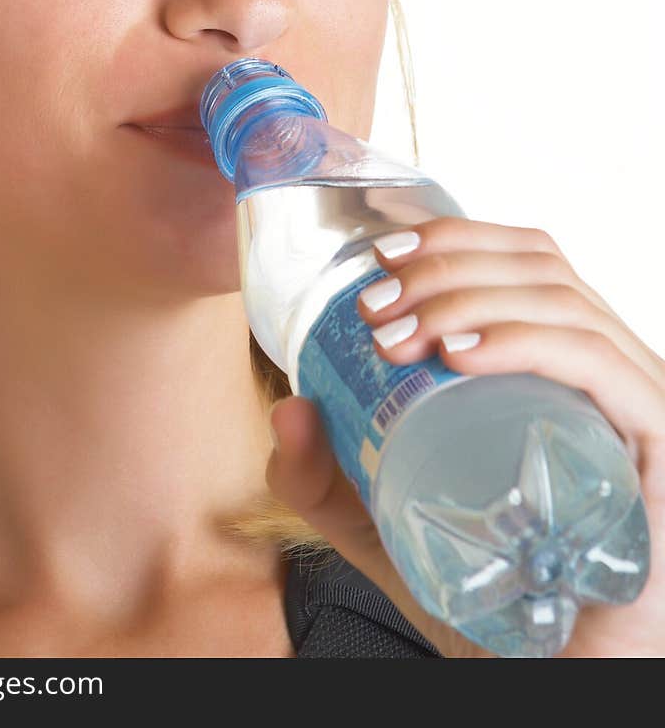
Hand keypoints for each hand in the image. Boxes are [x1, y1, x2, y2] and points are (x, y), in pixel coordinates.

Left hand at [265, 216, 664, 658]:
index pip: (522, 257)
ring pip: (561, 302)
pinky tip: (461, 355)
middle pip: (536, 267)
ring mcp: (638, 400)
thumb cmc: (484, 591)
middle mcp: (608, 367)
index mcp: (560, 360)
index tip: (378, 258)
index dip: (452, 237)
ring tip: (399, 336)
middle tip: (374, 311)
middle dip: (443, 270)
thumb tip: (287, 408)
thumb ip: (326, 480)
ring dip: (467, 299)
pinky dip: (526, 340)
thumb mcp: (384, 525)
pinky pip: (598, 363)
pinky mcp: (659, 439)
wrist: (555, 676)